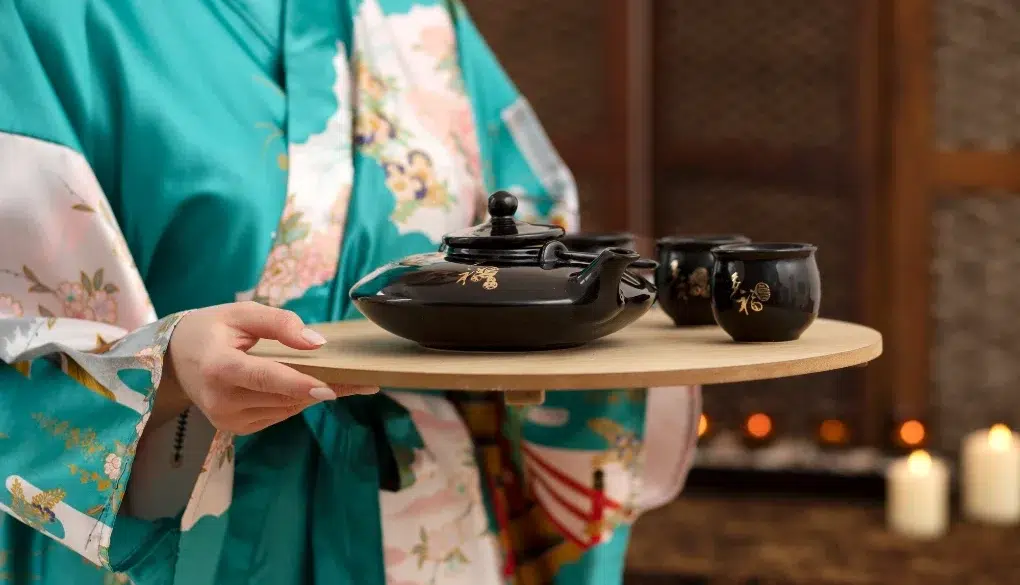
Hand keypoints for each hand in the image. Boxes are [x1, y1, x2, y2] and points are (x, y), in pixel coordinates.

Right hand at [154, 301, 377, 434]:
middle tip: (363, 380)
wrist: (175, 359)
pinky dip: (295, 400)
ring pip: (285, 408)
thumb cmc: (211, 329)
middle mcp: (221, 400)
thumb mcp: (242, 313)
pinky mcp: (234, 429)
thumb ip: (279, 323)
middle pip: (283, 396)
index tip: (331, 388)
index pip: (265, 378)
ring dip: (312, 394)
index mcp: (219, 368)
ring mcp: (227, 419)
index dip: (299, 384)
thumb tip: (317, 343)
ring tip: (344, 379)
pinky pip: (277, 414)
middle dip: (324, 387)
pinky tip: (305, 386)